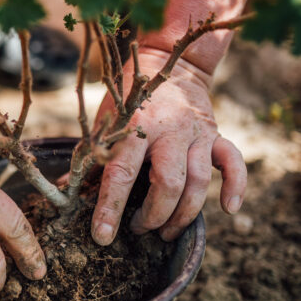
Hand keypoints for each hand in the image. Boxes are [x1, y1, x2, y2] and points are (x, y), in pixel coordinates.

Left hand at [91, 48, 246, 244]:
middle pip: (168, 184)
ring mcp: (196, 133)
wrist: (170, 65)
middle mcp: (169, 130)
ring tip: (165, 232)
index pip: (122, 173)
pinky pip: (234, 162)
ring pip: (198, 182)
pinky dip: (236, 186)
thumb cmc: (129, 100)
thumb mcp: (106, 123)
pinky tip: (229, 209)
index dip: (111, 207)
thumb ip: (91, 157)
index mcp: (135, 126)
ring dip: (182, 215)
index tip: (102, 235)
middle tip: (137, 230)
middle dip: (152, 216)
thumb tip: (64, 191)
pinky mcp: (216, 135)